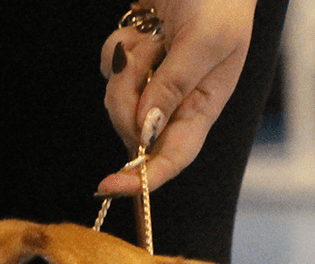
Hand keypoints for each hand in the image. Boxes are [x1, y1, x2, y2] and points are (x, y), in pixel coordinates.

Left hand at [97, 0, 256, 194]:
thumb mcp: (205, 39)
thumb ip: (176, 85)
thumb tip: (147, 129)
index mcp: (204, 106)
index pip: (173, 157)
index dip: (143, 178)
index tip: (111, 185)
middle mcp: (178, 101)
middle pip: (134, 131)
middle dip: (126, 101)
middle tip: (139, 60)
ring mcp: (154, 80)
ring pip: (118, 100)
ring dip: (124, 68)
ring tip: (149, 34)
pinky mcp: (137, 58)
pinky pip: (110, 69)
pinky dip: (117, 48)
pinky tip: (141, 26)